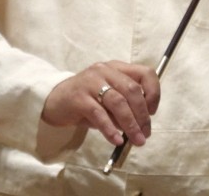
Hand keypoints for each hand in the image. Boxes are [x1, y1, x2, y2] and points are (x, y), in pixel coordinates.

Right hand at [41, 61, 159, 146]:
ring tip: (136, 140)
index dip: (154, 92)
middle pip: (132, 90)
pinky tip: (117, 140)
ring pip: (118, 102)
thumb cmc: (87, 100)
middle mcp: (106, 70)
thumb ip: (125, 107)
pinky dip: (110, 129)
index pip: (145, 73)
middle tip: (146, 133)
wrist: (54, 100)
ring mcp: (91, 82)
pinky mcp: (78, 97)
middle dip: (142, 114)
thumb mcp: (108, 99)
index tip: (153, 112)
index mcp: (118, 68)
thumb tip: (142, 126)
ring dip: (130, 124)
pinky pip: (98, 114)